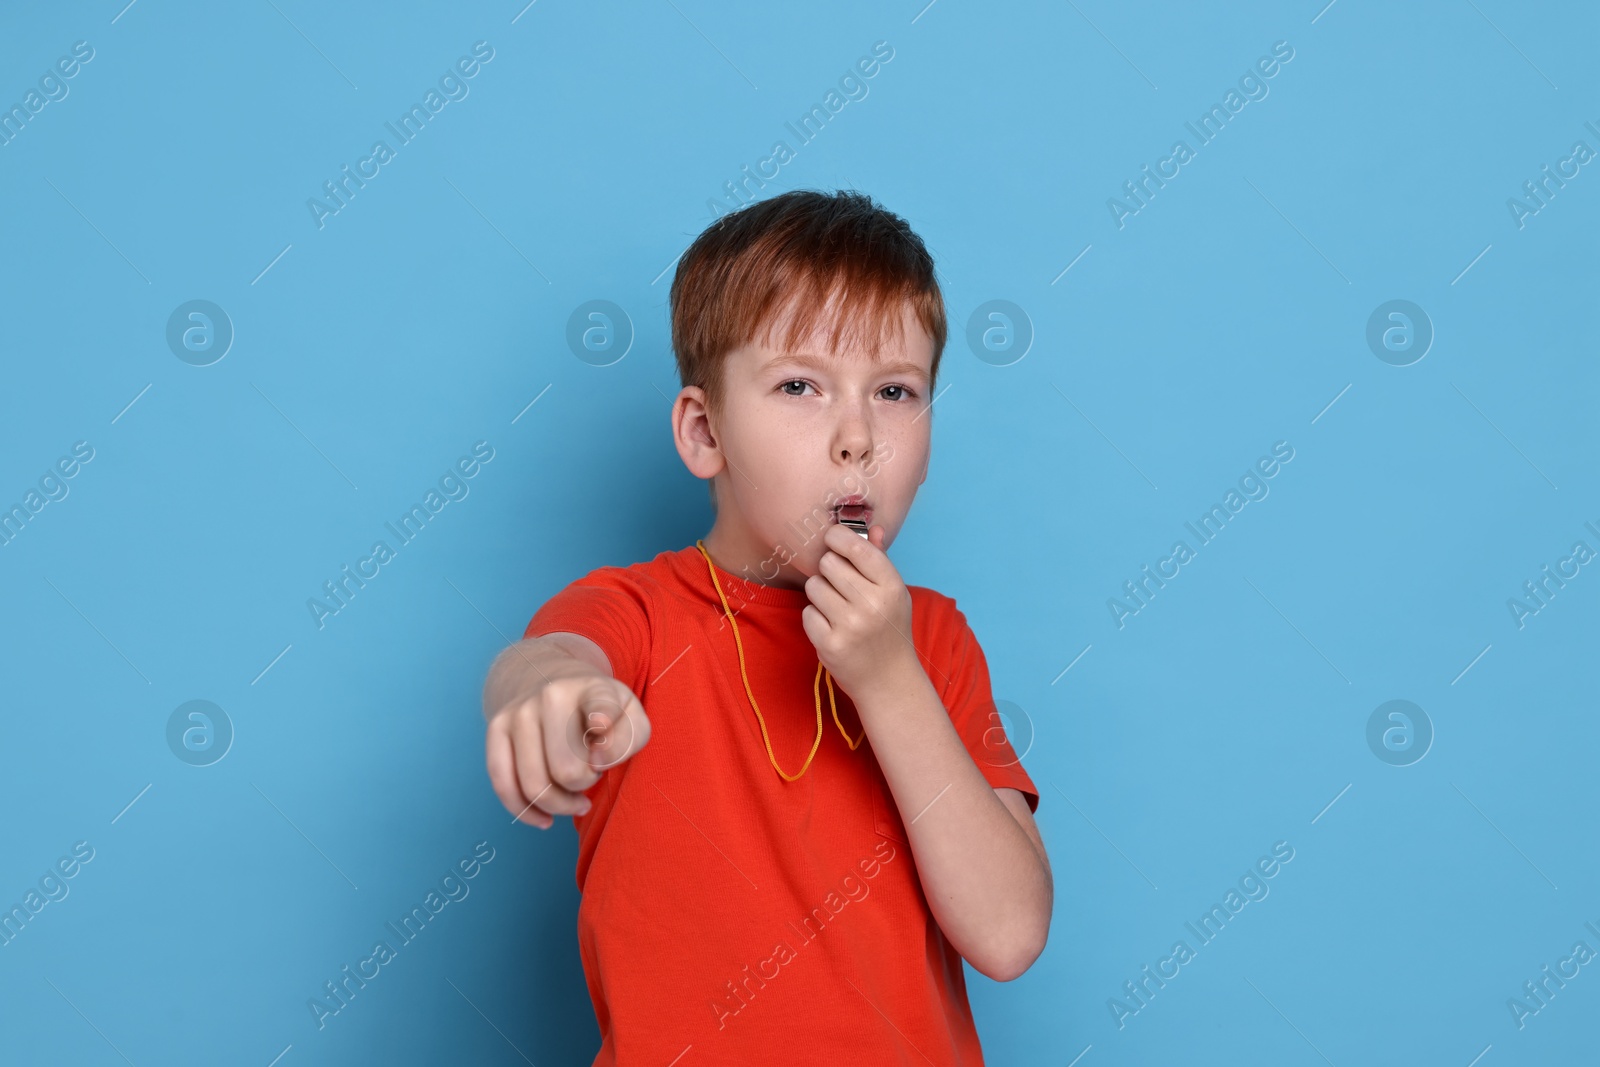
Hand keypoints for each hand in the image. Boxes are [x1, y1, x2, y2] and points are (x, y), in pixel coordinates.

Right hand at [484, 648, 650, 829]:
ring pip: (534, 786)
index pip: (602, 711)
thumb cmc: (600, 710)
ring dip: (560, 803)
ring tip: (574, 794)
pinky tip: (547, 818)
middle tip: (591, 772)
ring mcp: (519, 711)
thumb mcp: (630, 715)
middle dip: (584, 783)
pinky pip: (504, 786)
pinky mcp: (496, 728)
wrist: (553, 679)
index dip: (609, 741)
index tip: (605, 743)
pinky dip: (526, 812)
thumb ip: (629, 738)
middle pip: (566, 771)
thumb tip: (596, 761)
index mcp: (592, 689)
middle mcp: (551, 695)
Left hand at [801, 523, 916, 699]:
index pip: (856, 547)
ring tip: (836, 608)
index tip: (833, 541)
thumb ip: (880, 560)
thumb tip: (873, 529)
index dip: (837, 538)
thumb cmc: (888, 629)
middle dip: (829, 571)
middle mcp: (872, 604)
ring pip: (814, 586)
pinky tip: (831, 627)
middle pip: (828, 563)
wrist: (888, 679)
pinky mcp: (830, 644)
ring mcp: (850, 626)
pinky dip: (815, 618)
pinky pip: (807, 612)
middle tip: (840, 586)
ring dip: (820, 594)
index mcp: (891, 586)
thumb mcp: (894, 594)